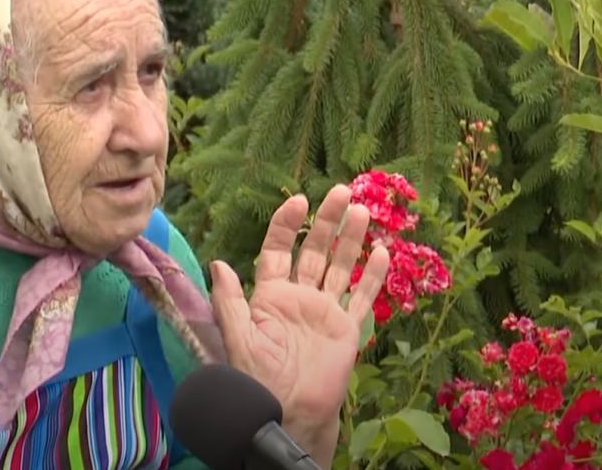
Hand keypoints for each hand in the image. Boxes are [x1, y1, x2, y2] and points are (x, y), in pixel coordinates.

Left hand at [207, 186, 388, 436]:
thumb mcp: (237, 335)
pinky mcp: (347, 328)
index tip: (299, 200)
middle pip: (314, 250)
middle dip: (326, 221)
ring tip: (363, 211)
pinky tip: (382, 251)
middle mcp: (299, 297)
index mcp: (270, 294)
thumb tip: (218, 263)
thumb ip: (229, 299)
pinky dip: (372, 275)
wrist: (288, 410)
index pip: (278, 249)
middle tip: (342, 191)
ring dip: (351, 239)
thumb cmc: (257, 375)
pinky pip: (361, 296)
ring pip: (339, 266)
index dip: (287, 224)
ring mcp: (325, 310)